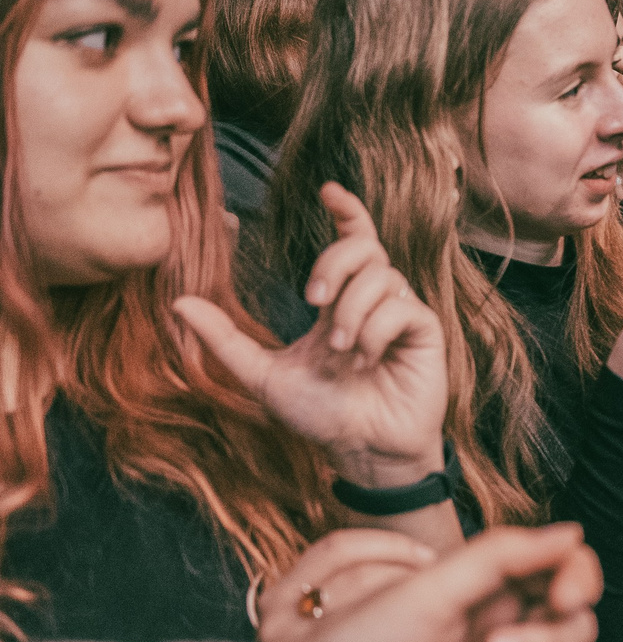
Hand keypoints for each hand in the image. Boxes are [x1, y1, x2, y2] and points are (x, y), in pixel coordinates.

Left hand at [174, 184, 446, 490]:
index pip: (352, 243)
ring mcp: (402, 314)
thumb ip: (225, 338)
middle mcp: (375, 302)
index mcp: (341, 303)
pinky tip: (367, 359)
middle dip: (333, 263)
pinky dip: (374, 331)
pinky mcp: (425, 331)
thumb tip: (178, 302)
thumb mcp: (262, 374)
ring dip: (351, 312)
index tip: (328, 190)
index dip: (346, 212)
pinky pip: (400, 307)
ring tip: (342, 351)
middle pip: (364, 247)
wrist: (362, 451)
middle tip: (311, 301)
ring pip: (381, 277)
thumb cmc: (321, 417)